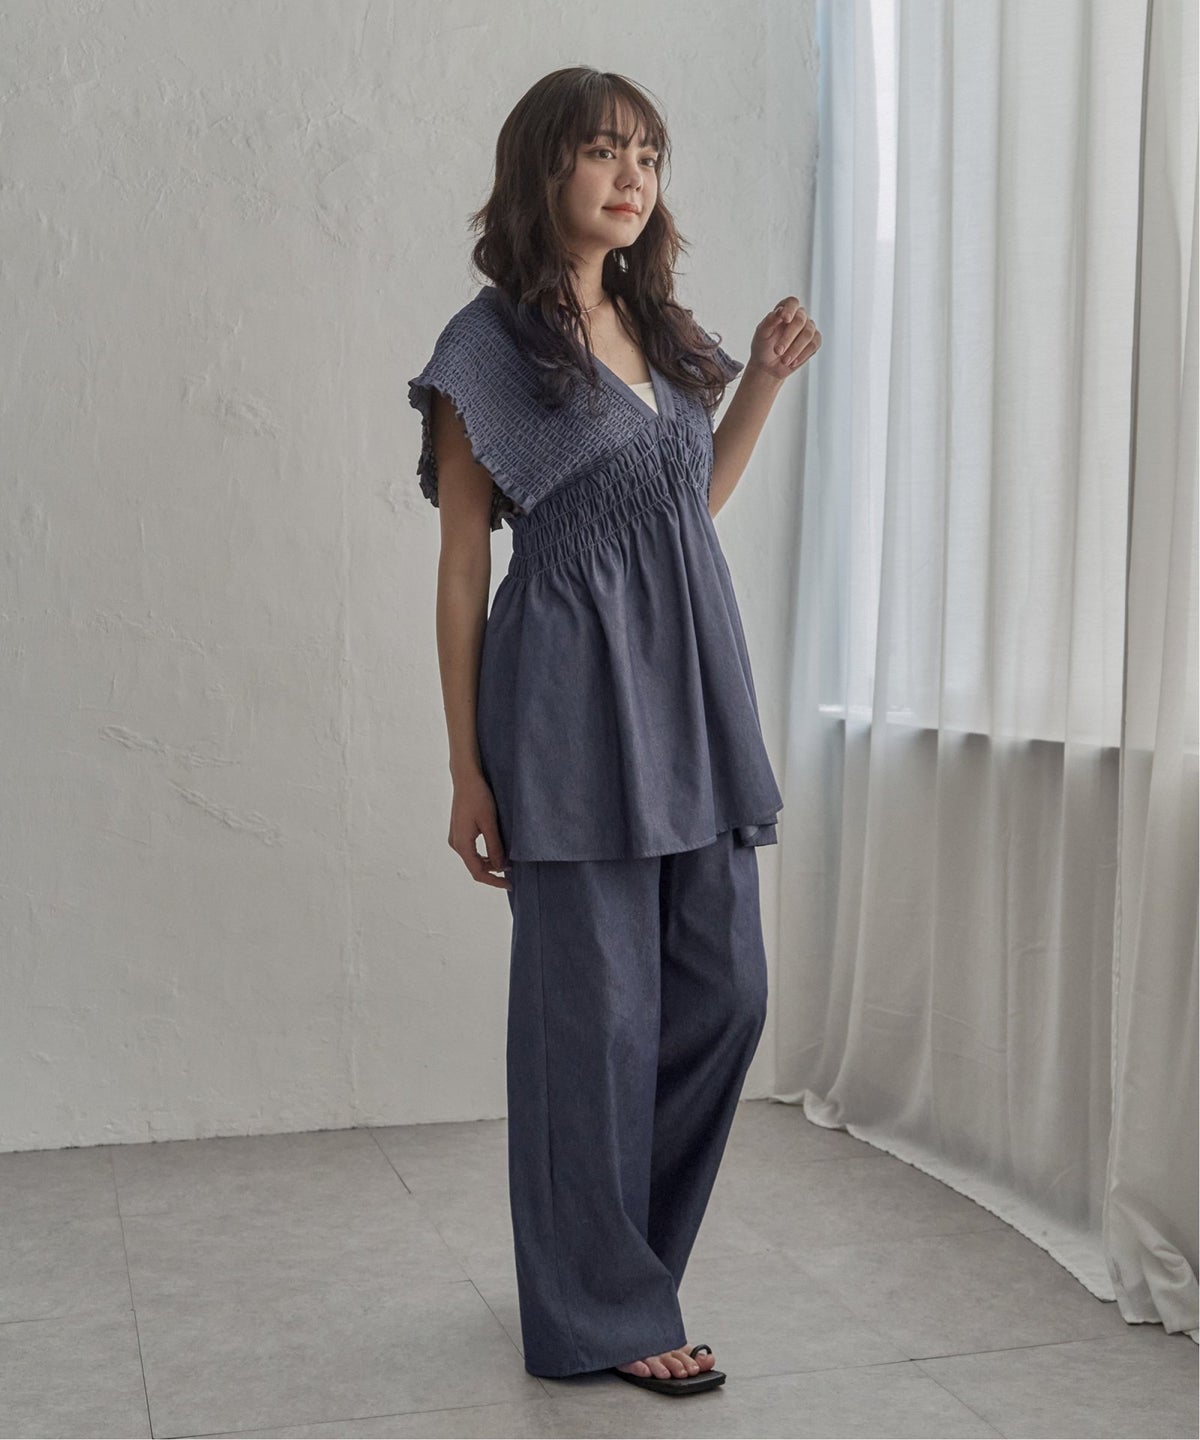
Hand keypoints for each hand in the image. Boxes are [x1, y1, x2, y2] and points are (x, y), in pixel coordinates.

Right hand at [449, 773, 510, 889]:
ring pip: (474, 858)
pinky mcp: (460, 831)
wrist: (466, 779)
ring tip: (508, 860)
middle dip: (493, 871)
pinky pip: (472, 850)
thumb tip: (501, 866)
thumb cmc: (478, 797)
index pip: (478, 872)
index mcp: (462, 844)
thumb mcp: (489, 823)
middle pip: (475, 867)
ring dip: (490, 862)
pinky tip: (497, 850)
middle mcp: (456, 844)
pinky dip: (484, 854)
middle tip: (513, 870)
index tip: (510, 884)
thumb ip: (495, 846)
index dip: (494, 881)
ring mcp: (456, 837)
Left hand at [746, 297, 820, 380]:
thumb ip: (770, 321)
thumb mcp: (762, 334)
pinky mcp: (814, 341)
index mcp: (785, 309)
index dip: (790, 309)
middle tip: (777, 351)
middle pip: (800, 320)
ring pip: (808, 334)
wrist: (767, 366)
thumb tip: (780, 310)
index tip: (785, 319)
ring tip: (784, 361)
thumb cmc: (763, 346)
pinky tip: (792, 362)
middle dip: (788, 337)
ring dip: (795, 349)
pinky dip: (802, 355)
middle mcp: (799, 316)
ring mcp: (809, 328)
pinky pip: (813, 345)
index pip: (792, 302)